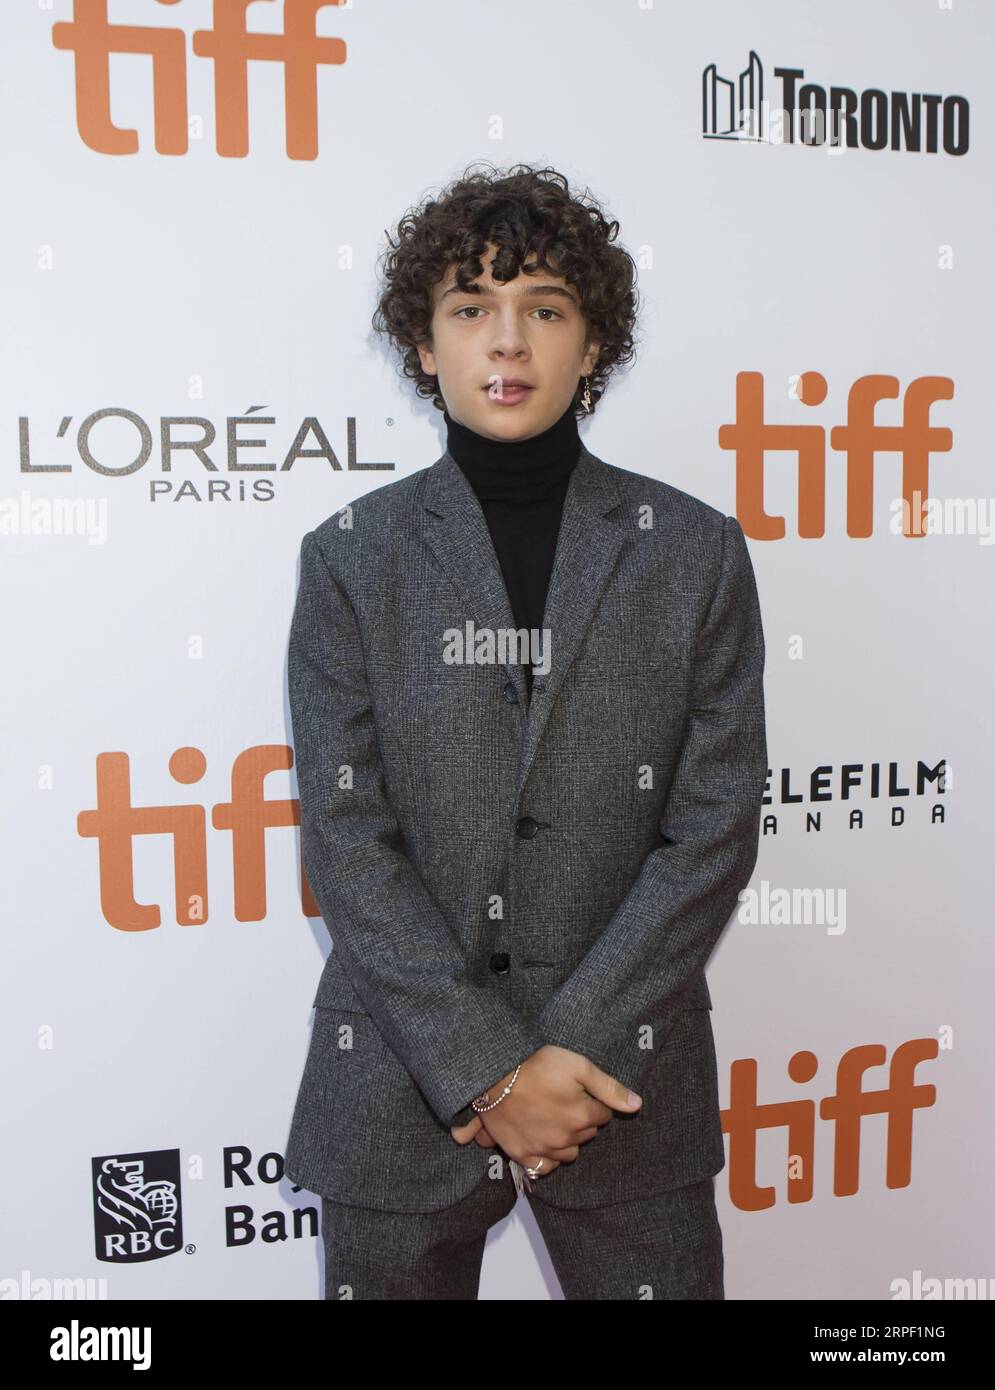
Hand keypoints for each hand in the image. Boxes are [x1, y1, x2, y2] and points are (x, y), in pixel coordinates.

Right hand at [451, 1046, 640, 1179]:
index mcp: (582, 1116)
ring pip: (570, 1152)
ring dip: (568, 1139)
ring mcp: (544, 1150)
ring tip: (553, 1117)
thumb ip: (609, 1087)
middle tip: (564, 1100)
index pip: (603, 1115)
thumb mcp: (577, 1066)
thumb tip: (637, 1105)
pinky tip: (544, 1139)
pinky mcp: (523, 1155)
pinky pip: (546, 1167)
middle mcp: (566, 1138)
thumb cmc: (536, 1065)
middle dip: (582, 1119)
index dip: (592, 1100)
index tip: (578, 1090)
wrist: (493, 1075)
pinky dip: (549, 1157)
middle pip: (587, 1134)